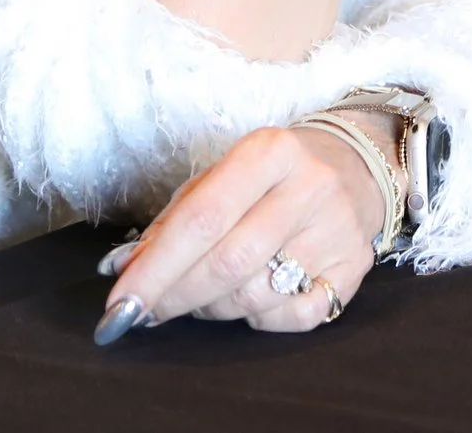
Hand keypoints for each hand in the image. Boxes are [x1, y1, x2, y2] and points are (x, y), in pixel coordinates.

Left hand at [96, 124, 384, 340]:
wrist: (350, 169)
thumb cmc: (266, 179)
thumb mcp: (218, 179)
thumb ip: (172, 222)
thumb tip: (120, 269)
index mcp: (269, 152)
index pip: (202, 218)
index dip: (154, 267)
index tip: (118, 303)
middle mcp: (310, 185)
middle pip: (228, 262)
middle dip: (174, 296)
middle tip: (145, 311)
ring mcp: (337, 228)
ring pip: (255, 295)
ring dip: (211, 307)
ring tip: (203, 294)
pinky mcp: (353, 266)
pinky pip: (290, 317)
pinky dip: (257, 319)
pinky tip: (251, 299)